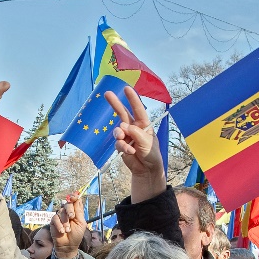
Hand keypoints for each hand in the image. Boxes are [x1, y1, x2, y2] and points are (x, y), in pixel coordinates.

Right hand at [50, 195, 86, 258]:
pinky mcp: (53, 221)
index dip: (73, 197)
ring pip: (60, 211)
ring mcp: (60, 216)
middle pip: (67, 204)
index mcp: (75, 212)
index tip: (73, 197)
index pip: (74, 201)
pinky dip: (59, 225)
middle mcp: (67, 212)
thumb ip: (79, 211)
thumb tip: (78, 197)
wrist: (68, 246)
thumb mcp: (81, 223)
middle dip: (69, 210)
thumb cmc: (76, 235)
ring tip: (67, 230)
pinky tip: (62, 231)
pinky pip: (55, 219)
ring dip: (65, 221)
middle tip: (71, 217)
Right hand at [106, 86, 166, 202]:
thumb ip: (137, 134)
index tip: (126, 88)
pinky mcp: (121, 145)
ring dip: (120, 136)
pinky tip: (129, 152)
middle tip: (107, 93)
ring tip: (127, 144)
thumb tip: (124, 127)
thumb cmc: (151, 154)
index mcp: (143, 124)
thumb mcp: (148, 143)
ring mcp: (126, 136)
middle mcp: (133, 128)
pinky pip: (118, 143)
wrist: (146, 170)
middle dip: (115, 104)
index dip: (132, 99)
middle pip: (122, 113)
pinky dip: (123, 147)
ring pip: (117, 131)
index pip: (138, 109)